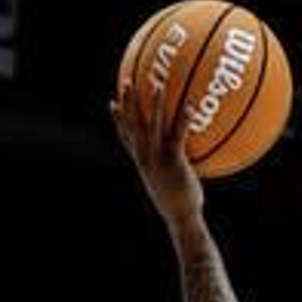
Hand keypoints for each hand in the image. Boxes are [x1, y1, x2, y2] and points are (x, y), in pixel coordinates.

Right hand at [109, 78, 203, 226]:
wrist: (181, 219)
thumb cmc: (179, 206)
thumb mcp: (168, 186)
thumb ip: (168, 171)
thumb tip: (178, 164)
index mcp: (142, 163)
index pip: (126, 138)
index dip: (118, 120)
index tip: (112, 103)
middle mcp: (146, 158)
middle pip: (133, 125)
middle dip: (129, 103)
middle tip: (126, 82)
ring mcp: (158, 159)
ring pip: (153, 125)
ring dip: (154, 104)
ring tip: (157, 85)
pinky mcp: (173, 162)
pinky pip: (177, 136)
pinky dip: (183, 120)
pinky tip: (189, 106)